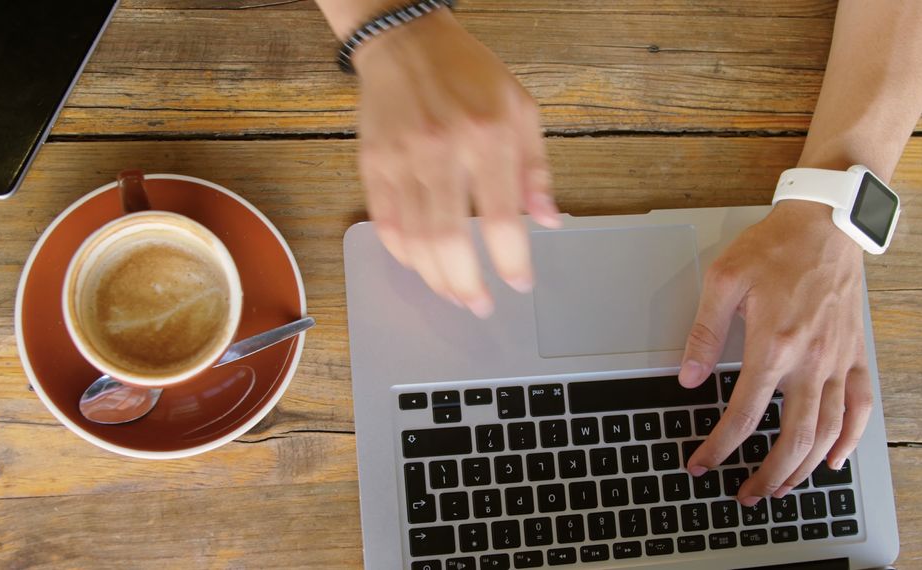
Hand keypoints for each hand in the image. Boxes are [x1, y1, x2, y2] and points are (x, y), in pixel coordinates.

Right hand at [353, 11, 559, 317]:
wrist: (406, 40)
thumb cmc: (469, 73)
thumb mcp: (521, 109)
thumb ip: (535, 170)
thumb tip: (548, 221)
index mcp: (487, 135)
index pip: (500, 217)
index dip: (510, 260)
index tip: (519, 282)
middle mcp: (441, 150)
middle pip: (448, 240)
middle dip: (466, 284)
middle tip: (480, 305)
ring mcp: (401, 160)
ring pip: (413, 240)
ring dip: (435, 278)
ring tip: (454, 293)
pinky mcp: (373, 165)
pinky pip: (384, 224)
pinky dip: (404, 254)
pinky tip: (422, 265)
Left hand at [679, 200, 872, 506]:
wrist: (827, 222)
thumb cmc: (775, 246)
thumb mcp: (724, 279)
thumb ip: (704, 332)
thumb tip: (688, 377)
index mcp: (774, 344)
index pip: (743, 413)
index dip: (719, 446)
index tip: (701, 463)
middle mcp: (811, 360)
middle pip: (794, 437)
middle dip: (768, 473)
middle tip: (746, 494)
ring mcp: (838, 360)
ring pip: (828, 431)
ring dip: (805, 467)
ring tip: (781, 487)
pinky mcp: (855, 354)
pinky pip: (860, 407)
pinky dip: (850, 439)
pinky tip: (834, 460)